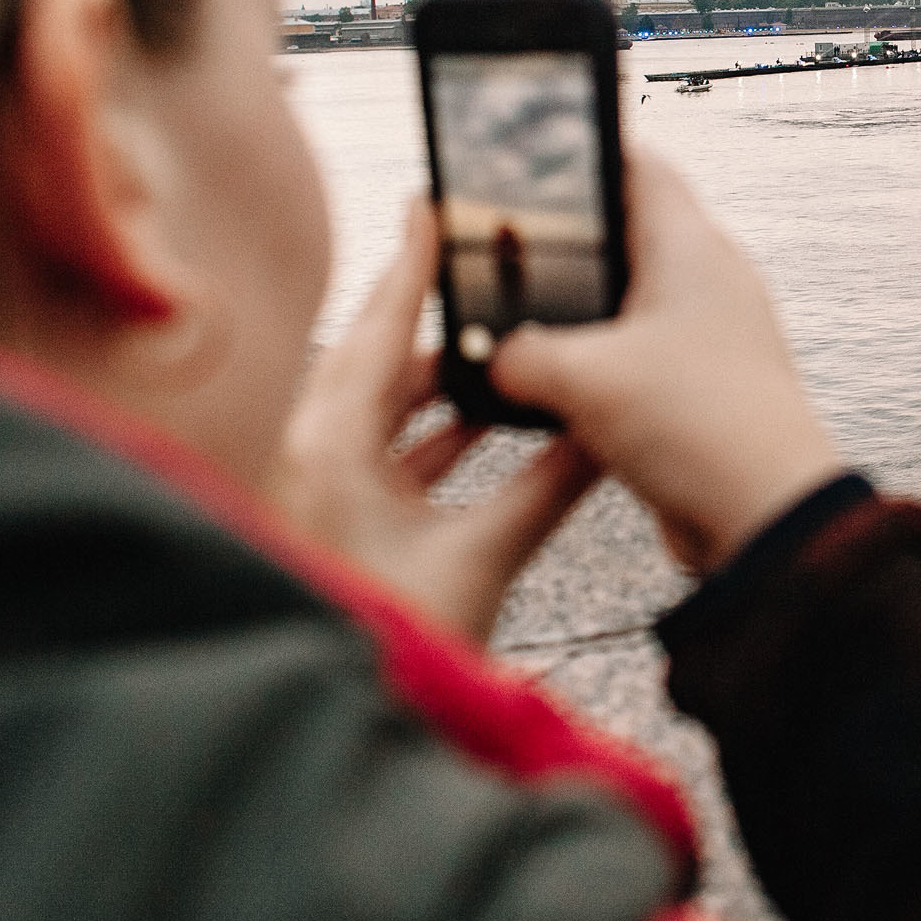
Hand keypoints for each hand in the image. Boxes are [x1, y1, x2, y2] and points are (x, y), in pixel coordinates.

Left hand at [274, 200, 600, 642]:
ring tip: (505, 350)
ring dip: (445, 385)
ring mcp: (320, 487)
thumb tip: (608, 430)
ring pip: (384, 407)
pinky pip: (386, 450)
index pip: (380, 328)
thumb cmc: (396, 639)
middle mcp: (313, 454)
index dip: (413, 265)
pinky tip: (487, 430)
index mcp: (331, 446)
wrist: (339, 716)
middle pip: (380, 358)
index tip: (434, 204)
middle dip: (441, 320)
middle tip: (484, 269)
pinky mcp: (336, 519)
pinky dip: (435, 434)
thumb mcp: (482, 558)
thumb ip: (548, 489)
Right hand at [489, 147, 841, 572]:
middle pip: (627, 234)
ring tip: (517, 325)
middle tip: (503, 252)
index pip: (640, 165)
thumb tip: (493, 358)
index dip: (586, 151)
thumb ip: (518, 355)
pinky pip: (641, 357)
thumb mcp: (581, 380)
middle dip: (566, 245)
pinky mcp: (704, 387)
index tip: (533, 156)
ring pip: (630, 302)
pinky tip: (557, 389)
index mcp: (691, 247)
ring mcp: (711, 335)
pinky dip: (600, 365)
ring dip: (579, 315)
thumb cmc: (699, 427)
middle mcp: (709, 280)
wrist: (767, 519)